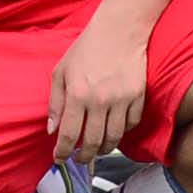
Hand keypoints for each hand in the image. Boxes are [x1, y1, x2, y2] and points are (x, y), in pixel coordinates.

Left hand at [44, 14, 153, 164]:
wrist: (119, 32)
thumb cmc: (85, 50)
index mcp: (77, 93)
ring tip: (96, 150)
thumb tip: (52, 131)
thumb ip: (55, 103)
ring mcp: (122, 100)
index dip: (63, 151)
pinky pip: (131, 125)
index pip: (70, 134)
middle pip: (93, 141)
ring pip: (114, 138)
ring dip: (104, 149)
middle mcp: (100, 100)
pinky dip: (122, 132)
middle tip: (79, 160)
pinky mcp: (139, 97)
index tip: (59, 160)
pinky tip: (113, 131)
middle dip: (84, 156)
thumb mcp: (60, 72)